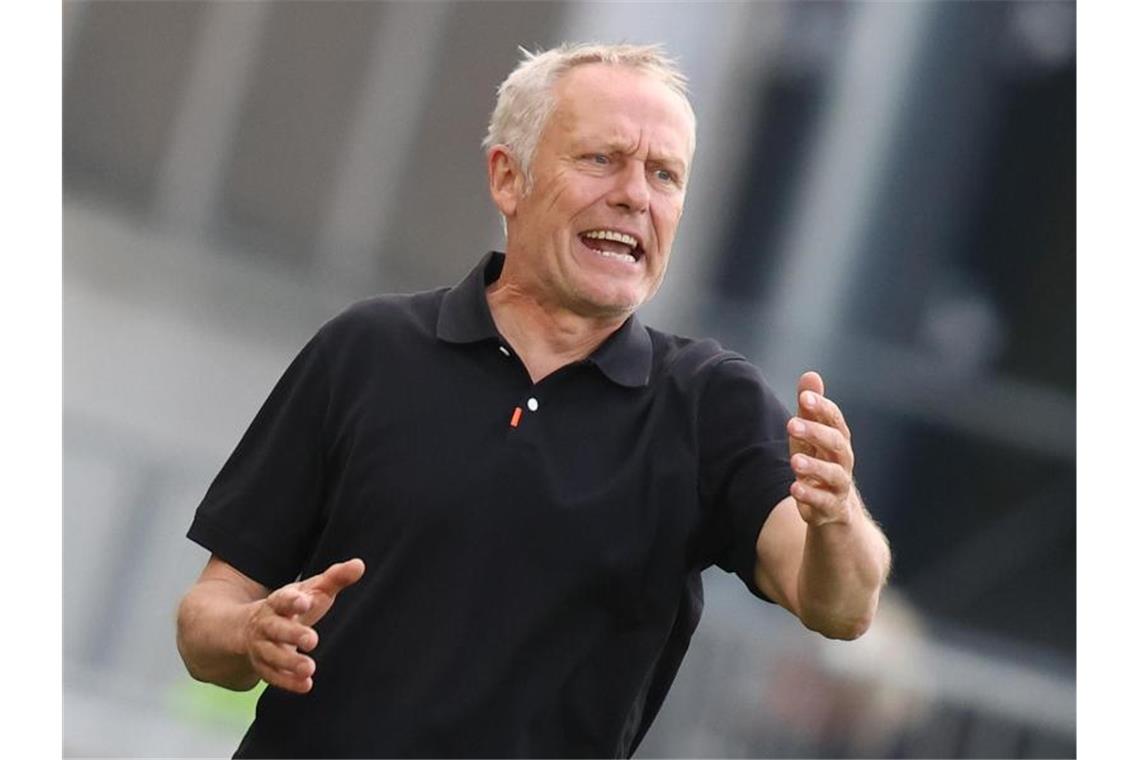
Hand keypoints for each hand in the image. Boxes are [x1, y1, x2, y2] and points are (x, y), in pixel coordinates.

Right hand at [242, 558, 364, 693]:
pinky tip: (306, 685)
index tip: (304, 602)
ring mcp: (262, 646)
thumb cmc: (297, 605)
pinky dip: (288, 682)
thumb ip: (335, 578)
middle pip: (276, 629)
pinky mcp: (264, 666)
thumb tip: (359, 565)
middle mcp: (266, 624)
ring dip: (289, 663)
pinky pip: (272, 676)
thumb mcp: (313, 589)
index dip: (292, 601)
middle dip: (292, 634)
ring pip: (272, 655)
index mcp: (278, 601)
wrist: (255, 626)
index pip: (282, 599)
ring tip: (309, 668)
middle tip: (312, 640)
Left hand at [786, 371, 855, 526]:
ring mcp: (839, 486)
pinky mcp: (831, 509)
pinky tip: (795, 489)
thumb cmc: (819, 464)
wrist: (835, 510)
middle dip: (816, 432)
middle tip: (791, 424)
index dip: (821, 408)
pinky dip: (810, 497)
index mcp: (838, 440)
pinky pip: (824, 502)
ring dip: (814, 467)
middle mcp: (843, 462)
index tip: (804, 397)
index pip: (835, 420)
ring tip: (794, 460)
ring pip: (834, 475)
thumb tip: (810, 375)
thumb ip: (810, 409)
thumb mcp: (811, 436)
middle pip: (836, 444)